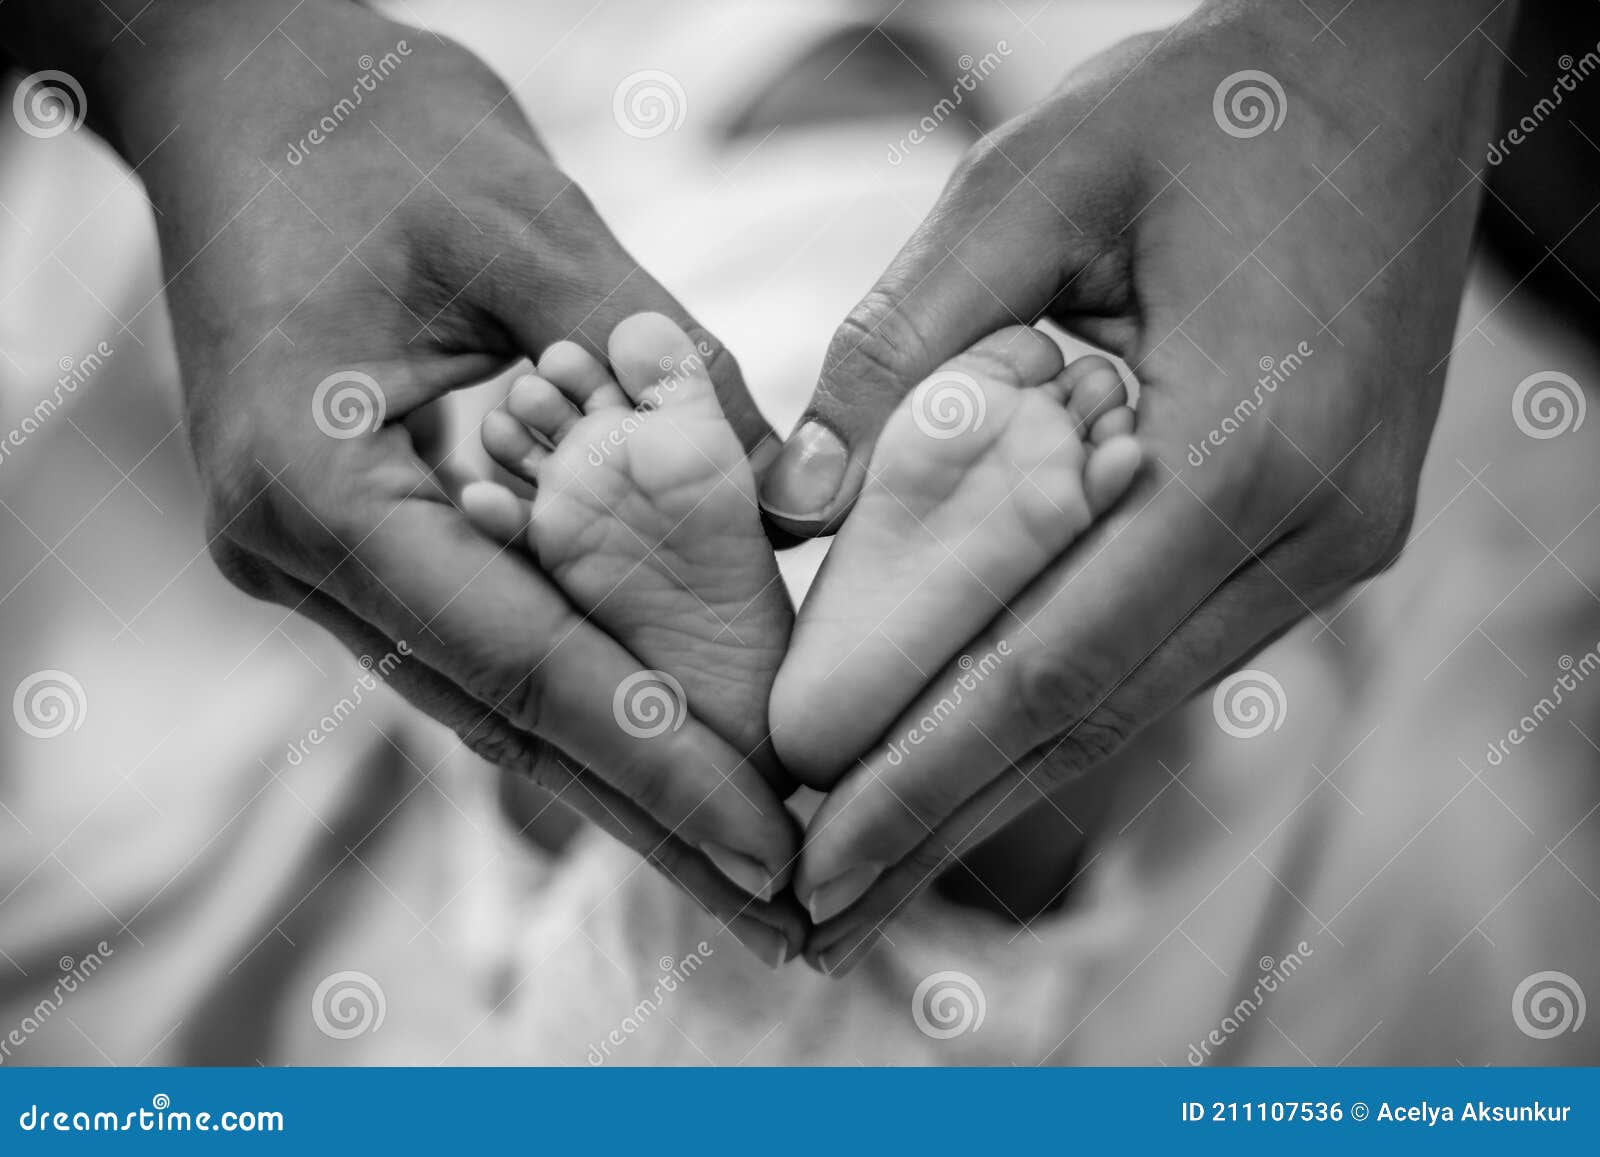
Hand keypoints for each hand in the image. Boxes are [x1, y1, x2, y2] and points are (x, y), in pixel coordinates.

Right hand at [17, 1, 801, 958]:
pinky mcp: (365, 532)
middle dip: (654, 817)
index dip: (653, 762)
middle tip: (788, 914)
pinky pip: (489, 631)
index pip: (517, 664)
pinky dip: (590, 690)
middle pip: (509, 721)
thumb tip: (795, 499)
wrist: (237, 87)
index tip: (770, 847)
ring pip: (500, 695)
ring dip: (629, 775)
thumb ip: (660, 366)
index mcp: (319, 487)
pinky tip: (678, 742)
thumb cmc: (366, 129)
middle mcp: (307, 552)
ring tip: (751, 859)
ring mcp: (328, 553)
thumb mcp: (527, 225)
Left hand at [766, 0, 1511, 970]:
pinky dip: (1061, 708)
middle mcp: (1313, 529)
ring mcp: (1332, 542)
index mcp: (1253, 448)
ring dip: (999, 782)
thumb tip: (798, 510)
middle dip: (946, 820)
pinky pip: (1168, 646)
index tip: (815, 848)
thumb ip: (904, 344)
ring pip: (1135, 700)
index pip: (1051, 662)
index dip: (922, 768)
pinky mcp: (1318, 529)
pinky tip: (980, 746)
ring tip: (879, 857)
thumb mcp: (1032, 181)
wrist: (1391, 66)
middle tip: (822, 915)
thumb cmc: (1213, 102)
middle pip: (1095, 718)